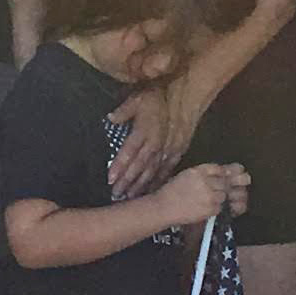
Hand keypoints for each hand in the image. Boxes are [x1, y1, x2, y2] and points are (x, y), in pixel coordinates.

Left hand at [104, 74, 209, 199]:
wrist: (185, 98)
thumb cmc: (158, 98)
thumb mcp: (137, 99)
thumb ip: (123, 110)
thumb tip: (111, 118)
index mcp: (144, 132)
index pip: (128, 152)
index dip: (119, 166)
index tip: (110, 179)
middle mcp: (155, 144)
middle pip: (139, 166)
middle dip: (127, 181)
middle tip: (116, 194)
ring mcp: (167, 149)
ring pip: (152, 171)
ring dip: (141, 185)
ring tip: (130, 196)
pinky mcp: (177, 151)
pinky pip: (166, 169)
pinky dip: (158, 180)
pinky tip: (151, 189)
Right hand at [150, 161, 249, 231]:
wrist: (164, 207)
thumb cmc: (172, 191)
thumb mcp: (186, 175)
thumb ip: (202, 173)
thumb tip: (220, 173)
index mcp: (198, 171)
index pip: (219, 169)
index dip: (222, 174)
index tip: (223, 177)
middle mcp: (205, 181)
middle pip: (225, 182)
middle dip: (223, 187)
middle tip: (216, 191)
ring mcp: (209, 195)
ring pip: (224, 195)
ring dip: (219, 198)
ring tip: (208, 200)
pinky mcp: (211, 208)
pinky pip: (221, 207)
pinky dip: (216, 208)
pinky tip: (206, 207)